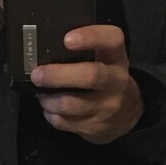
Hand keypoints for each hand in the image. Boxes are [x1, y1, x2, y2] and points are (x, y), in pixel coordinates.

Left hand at [29, 25, 143, 144]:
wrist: (127, 114)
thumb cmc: (106, 78)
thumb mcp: (105, 59)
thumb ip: (85, 50)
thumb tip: (45, 46)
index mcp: (117, 58)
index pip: (112, 40)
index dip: (91, 37)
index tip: (67, 39)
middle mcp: (116, 81)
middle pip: (90, 76)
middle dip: (59, 75)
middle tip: (37, 74)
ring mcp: (107, 107)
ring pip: (71, 104)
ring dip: (49, 99)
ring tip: (40, 93)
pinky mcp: (95, 127)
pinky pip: (64, 122)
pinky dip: (50, 114)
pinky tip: (49, 108)